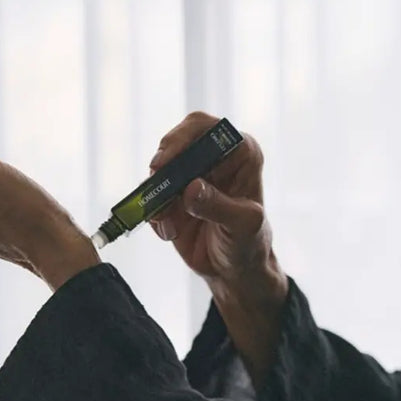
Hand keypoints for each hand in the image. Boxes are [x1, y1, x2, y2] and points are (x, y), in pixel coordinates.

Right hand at [148, 112, 286, 387]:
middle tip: (155, 181)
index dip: (184, 137)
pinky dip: (153, 214)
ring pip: (159, 171)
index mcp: (240, 153)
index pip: (206, 128)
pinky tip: (169, 233)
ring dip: (156, 195)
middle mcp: (213, 158)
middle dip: (163, 165)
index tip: (167, 159)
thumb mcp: (242, 226)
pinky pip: (151, 196)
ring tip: (168, 222)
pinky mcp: (171, 197)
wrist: (234, 272)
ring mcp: (189, 176)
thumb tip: (191, 188)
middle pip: (176, 143)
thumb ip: (218, 206)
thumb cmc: (249, 243)